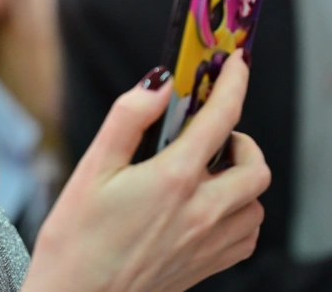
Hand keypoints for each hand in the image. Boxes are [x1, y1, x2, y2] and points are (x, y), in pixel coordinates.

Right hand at [23, 54, 270, 291]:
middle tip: (213, 134)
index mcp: (173, 179)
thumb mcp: (92, 167)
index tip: (237, 64)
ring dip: (242, 180)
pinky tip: (210, 208)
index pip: (222, 118)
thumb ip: (129, 117)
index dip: (235, 83)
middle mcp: (201, 212)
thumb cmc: (76, 239)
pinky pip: (247, 236)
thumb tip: (161, 84)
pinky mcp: (206, 267)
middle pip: (256, 166)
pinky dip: (241, 215)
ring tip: (208, 173)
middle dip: (242, 140)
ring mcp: (208, 244)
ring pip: (256, 203)